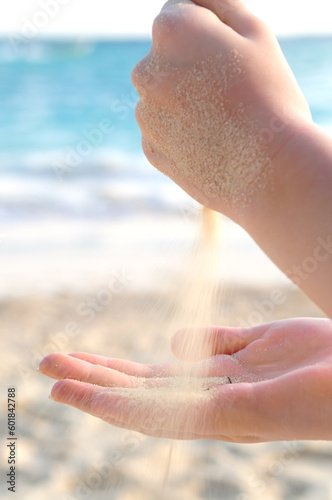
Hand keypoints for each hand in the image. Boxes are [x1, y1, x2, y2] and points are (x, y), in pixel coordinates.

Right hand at [39, 318, 331, 441]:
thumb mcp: (260, 342)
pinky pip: (167, 412)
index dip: (114, 372)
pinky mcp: (229, 415)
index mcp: (217, 384)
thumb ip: (218, 342)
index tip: (80, 359)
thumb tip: (172, 342)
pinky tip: (92, 395)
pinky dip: (124, 405)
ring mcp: (217, 412)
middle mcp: (210, 402)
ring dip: (94, 392)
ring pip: (142, 405)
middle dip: (93, 378)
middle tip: (47, 362)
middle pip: (140, 391)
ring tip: (53, 379)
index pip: (154, 379)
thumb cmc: (320, 357)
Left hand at [131, 0, 310, 220]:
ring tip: (223, 123)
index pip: (180, 14)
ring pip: (164, 97)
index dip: (210, 34)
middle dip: (192, 69)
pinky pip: (164, 132)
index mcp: (170, 30)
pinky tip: (210, 144)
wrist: (269, 171)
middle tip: (230, 93)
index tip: (231, 58)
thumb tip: (195, 3)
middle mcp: (145, 71)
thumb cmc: (270, 98)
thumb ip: (218, 3)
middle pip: (168, 59)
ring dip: (186, 103)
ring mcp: (144, 114)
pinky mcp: (150, 150)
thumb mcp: (256, 32)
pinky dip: (182, 135)